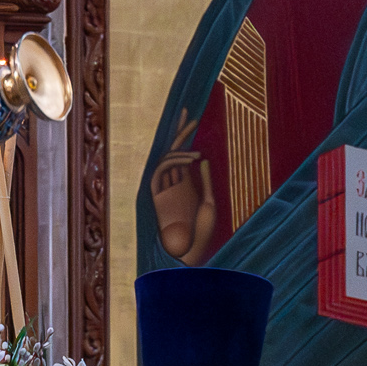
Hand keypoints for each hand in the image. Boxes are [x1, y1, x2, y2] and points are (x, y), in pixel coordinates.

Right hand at [148, 110, 217, 264]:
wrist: (190, 252)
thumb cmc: (201, 232)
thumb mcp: (209, 202)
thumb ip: (204, 181)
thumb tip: (201, 159)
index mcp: (186, 184)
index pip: (184, 153)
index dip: (185, 135)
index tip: (192, 117)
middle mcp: (174, 183)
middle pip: (173, 150)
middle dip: (180, 131)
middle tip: (188, 113)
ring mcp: (165, 188)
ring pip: (166, 158)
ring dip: (179, 147)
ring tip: (196, 149)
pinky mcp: (157, 195)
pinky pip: (160, 170)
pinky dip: (173, 160)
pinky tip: (190, 160)